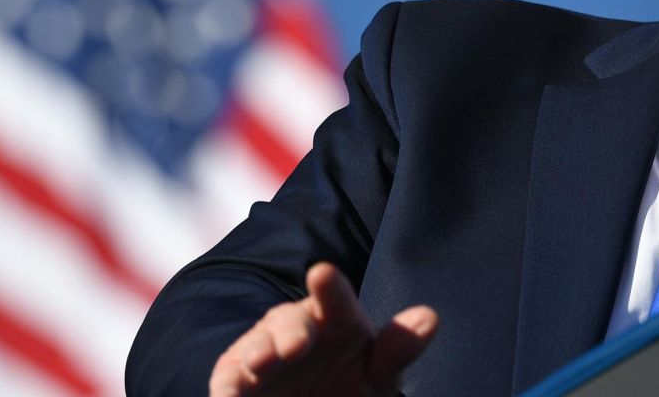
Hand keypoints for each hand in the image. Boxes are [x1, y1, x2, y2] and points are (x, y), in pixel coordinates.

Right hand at [209, 262, 438, 396]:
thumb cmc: (348, 386)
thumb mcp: (376, 376)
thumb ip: (397, 349)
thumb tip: (429, 316)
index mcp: (335, 320)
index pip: (333, 298)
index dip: (329, 287)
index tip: (322, 273)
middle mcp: (295, 330)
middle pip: (289, 321)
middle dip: (291, 329)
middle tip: (297, 344)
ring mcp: (262, 354)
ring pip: (254, 347)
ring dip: (257, 353)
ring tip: (266, 361)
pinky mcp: (235, 382)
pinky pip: (229, 379)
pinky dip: (231, 384)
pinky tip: (237, 390)